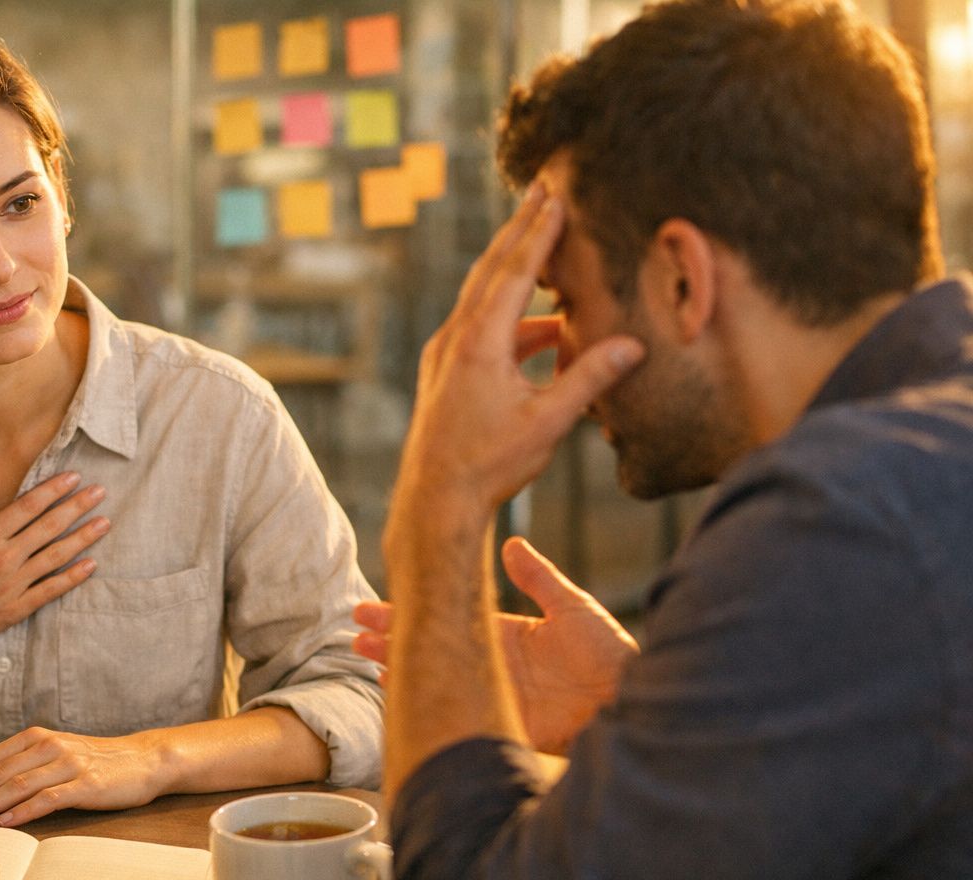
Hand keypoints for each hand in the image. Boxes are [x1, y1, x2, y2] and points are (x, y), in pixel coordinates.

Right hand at [0, 468, 108, 651]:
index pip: (28, 506)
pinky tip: (91, 565)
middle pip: (49, 526)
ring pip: (56, 556)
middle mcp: (4, 557)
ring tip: (105, 524)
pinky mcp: (15, 609)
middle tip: (100, 492)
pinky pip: (50, 590)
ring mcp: (12, 584)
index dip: (54, 489)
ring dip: (83, 538)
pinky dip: (72, 578)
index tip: (75, 477)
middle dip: (77, 507)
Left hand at [0, 727, 167, 826]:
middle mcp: (48, 746)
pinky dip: (24, 810)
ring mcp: (68, 764)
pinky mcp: (85, 783)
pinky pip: (48, 798)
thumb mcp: (55, 756)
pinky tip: (6, 822)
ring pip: (17, 784)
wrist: (142, 760)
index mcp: (36, 738)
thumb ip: (24, 766)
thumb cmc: (95, 763)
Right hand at [354, 537, 637, 754]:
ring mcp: (493, 696)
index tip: (375, 606)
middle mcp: (492, 666)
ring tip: (366, 658)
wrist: (632, 700)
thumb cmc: (608, 653)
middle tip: (355, 633)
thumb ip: (539, 578)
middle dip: (393, 640)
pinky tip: (399, 696)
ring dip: (401, 670)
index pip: (448, 619)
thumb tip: (511, 545)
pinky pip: (455, 716)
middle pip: (433, 650)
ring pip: (436, 681)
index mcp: (505, 635)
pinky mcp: (500, 725)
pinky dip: (427, 705)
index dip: (411, 612)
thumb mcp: (572, 608)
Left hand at [386, 183, 643, 553]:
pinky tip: (542, 331)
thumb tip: (635, 346)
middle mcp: (455, 339)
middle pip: (491, 270)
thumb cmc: (489, 465)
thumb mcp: (548, 423)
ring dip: (514, 270)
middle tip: (540, 189)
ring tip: (545, 249)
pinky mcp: (443, 372)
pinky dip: (510, 316)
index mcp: (479, 342)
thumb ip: (589, 380)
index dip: (538, 232)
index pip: (514, 272)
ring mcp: (444, 354)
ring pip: (482, 298)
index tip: (555, 195)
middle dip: (520, 229)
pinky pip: (479, 327)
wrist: (433, 501)